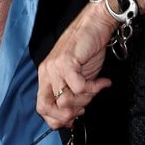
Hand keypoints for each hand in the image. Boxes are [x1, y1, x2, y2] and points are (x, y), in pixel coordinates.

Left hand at [36, 1, 115, 129]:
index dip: (56, 119)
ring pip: (65, 101)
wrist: (95, 24)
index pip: (41, 108)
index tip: (73, 119)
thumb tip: (72, 118)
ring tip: (96, 89)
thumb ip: (72, 95)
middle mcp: (46, 73)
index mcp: (46, 77)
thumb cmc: (87, 50)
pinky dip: (95, 88)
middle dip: (66, 115)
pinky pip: (79, 87)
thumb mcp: (77, 77)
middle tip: (83, 109)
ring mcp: (54, 67)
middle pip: (45, 107)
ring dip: (85, 100)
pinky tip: (103, 82)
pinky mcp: (66, 62)